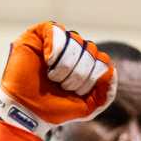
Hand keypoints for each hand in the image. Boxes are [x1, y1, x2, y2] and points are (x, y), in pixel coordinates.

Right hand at [0, 21, 117, 137]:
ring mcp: (53, 42)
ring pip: (74, 39)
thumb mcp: (88, 106)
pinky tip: (48, 61)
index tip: (77, 91)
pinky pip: (54, 29)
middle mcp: (69, 50)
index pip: (101, 58)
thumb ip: (106, 93)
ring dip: (66, 64)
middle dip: (80, 72)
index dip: (94, 75)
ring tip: (53, 77)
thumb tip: (112, 70)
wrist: (29, 112)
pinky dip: (55, 47)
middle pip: (90, 48)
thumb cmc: (55, 109)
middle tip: (63, 86)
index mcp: (83, 64)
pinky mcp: (35, 36)